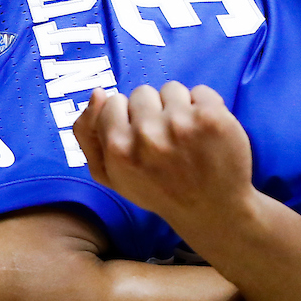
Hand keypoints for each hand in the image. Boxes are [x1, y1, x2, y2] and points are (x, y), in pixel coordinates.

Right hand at [72, 83, 255, 226]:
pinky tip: (206, 133)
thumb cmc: (158, 191)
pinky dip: (205, 107)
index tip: (141, 138)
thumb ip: (88, 135)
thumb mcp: (111, 175)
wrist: (212, 211)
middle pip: (141, 93)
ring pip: (171, 89)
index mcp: (118, 149)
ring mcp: (182, 123)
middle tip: (166, 141)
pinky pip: (201, 91)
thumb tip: (97, 92)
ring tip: (187, 136)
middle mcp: (148, 134)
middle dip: (152, 112)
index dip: (127, 118)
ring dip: (178, 107)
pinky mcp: (212, 117)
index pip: (112, 102)